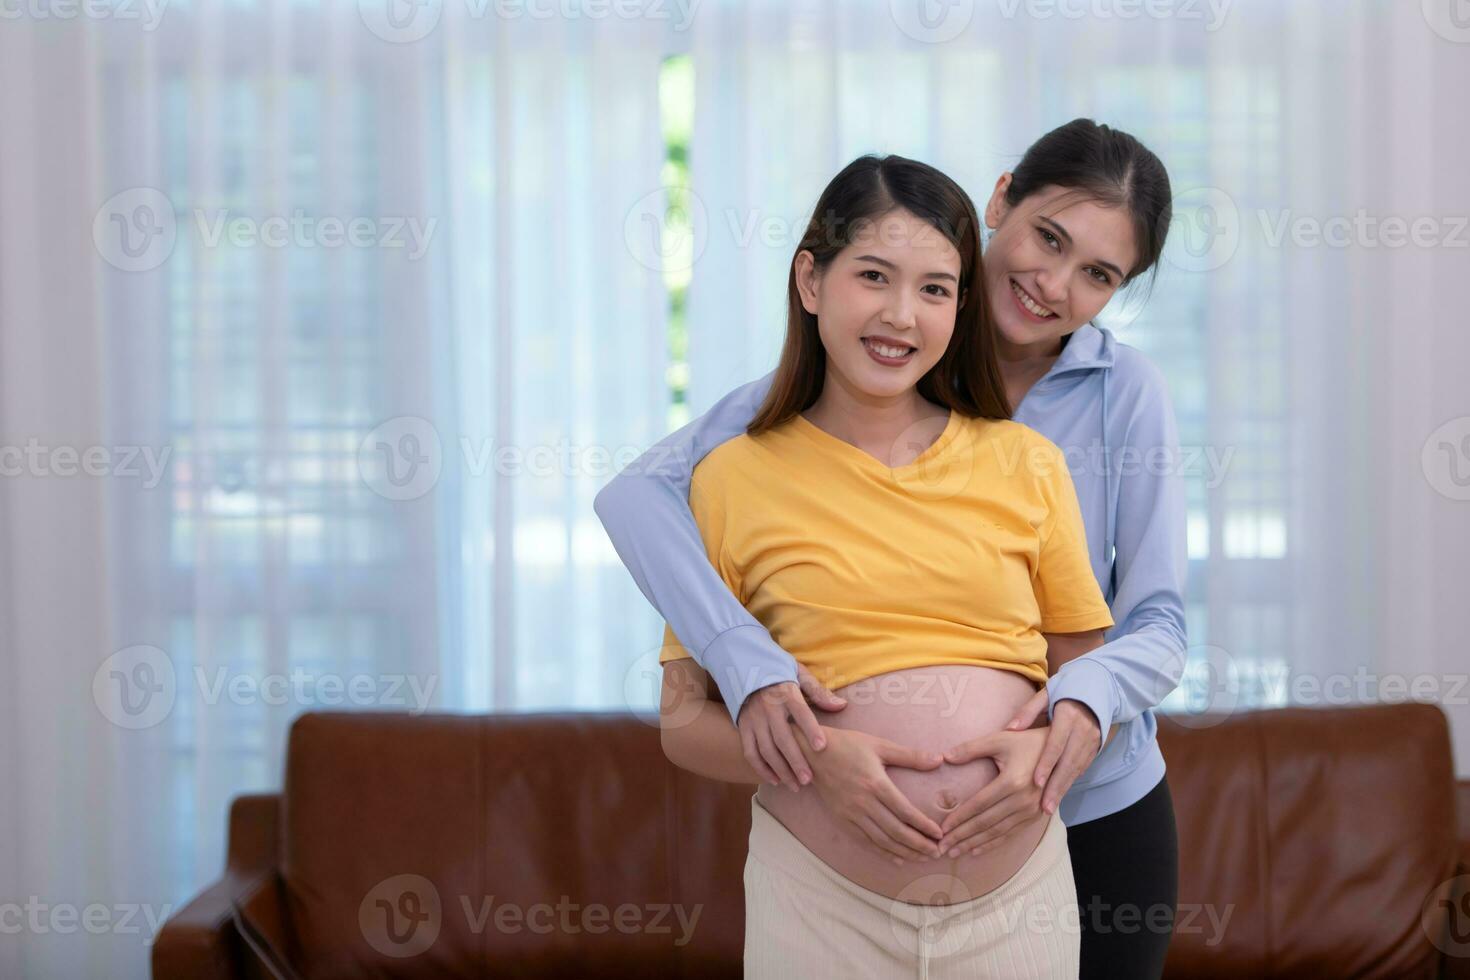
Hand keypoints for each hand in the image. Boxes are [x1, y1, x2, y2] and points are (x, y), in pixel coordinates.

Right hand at [736, 664, 846, 791]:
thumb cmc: (779, 673)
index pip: (800, 712)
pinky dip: (761, 768)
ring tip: (795, 785)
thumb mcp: (799, 674)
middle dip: (795, 761)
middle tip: (809, 780)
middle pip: (782, 738)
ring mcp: (754, 719)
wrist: (744, 667)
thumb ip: (818, 691)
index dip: (810, 729)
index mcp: (786, 693)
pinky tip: (775, 780)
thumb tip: (841, 705)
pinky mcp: (743, 727)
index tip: (821, 747)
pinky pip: (750, 752)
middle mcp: (768, 707)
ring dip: (780, 770)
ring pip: (766, 749)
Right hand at [791, 724, 945, 863]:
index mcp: (876, 784)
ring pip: (882, 840)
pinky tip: (897, 859)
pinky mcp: (841, 819)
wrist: (813, 752)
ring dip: (904, 852)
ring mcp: (851, 813)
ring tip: (922, 858)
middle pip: (896, 831)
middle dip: (919, 844)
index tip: (940, 834)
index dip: (924, 826)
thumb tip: (939, 760)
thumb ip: (910, 756)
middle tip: (937, 852)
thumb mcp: (879, 745)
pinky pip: (864, 841)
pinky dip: (882, 853)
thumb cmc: (848, 745)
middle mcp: (864, 802)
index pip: (905, 811)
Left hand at [936, 726, 1050, 856]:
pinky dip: (992, 844)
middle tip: (941, 848)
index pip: (978, 805)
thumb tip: (945, 757)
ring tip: (953, 852)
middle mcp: (1023, 800)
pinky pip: (1010, 833)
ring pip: (997, 832)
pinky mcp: (1035, 816)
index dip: (959, 818)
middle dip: (961, 836)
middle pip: (985, 823)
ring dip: (974, 844)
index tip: (941, 829)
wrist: (1059, 750)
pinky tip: (975, 850)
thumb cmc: (1024, 741)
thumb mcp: (999, 739)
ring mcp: (1031, 811)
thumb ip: (971, 748)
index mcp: (1012, 781)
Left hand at [1006, 693, 1103, 814]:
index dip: (1047, 763)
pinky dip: (1068, 785)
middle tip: (1043, 807)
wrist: (1095, 691)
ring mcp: (1090, 743)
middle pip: (1067, 763)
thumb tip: (1010, 727)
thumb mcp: (1045, 696)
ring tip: (1048, 809)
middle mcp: (1082, 732)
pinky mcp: (1093, 751)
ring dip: (1062, 791)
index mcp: (1068, 717)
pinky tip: (1057, 799)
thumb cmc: (1063, 694)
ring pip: (1075, 771)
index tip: (1036, 782)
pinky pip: (1080, 771)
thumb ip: (1027, 711)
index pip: (1056, 744)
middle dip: (1055, 786)